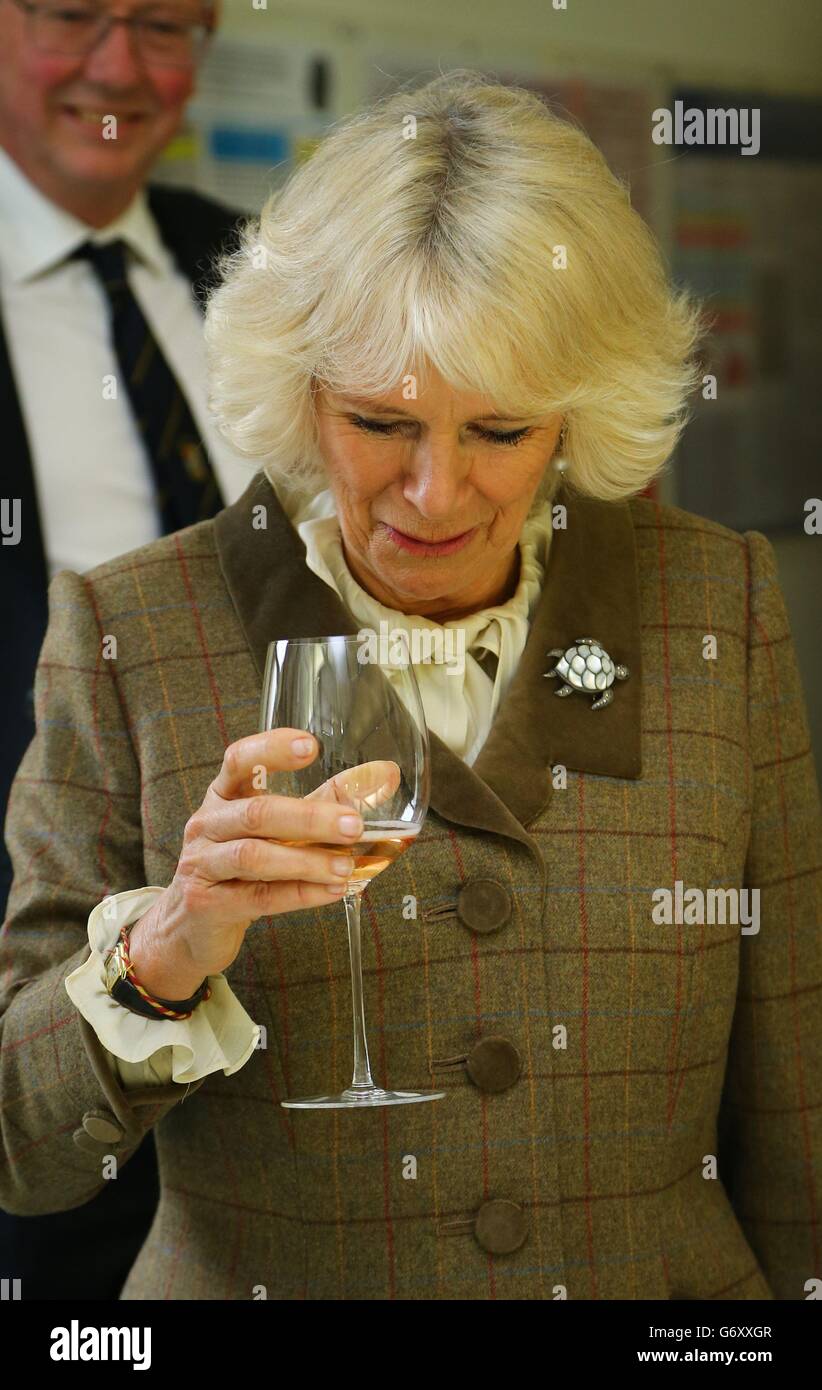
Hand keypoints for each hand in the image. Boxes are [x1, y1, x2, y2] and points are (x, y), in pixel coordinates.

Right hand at [127, 729, 396, 999]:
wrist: (191, 926)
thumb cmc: (241, 867)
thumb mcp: (278, 828)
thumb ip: (326, 801)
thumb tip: (385, 774)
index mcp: (223, 795)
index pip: (239, 760)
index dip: (272, 749)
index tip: (311, 746)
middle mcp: (207, 824)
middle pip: (257, 812)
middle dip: (310, 817)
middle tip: (355, 825)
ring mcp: (201, 864)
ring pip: (254, 857)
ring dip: (307, 861)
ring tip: (347, 866)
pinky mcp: (206, 905)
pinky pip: (258, 897)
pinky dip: (300, 894)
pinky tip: (334, 891)